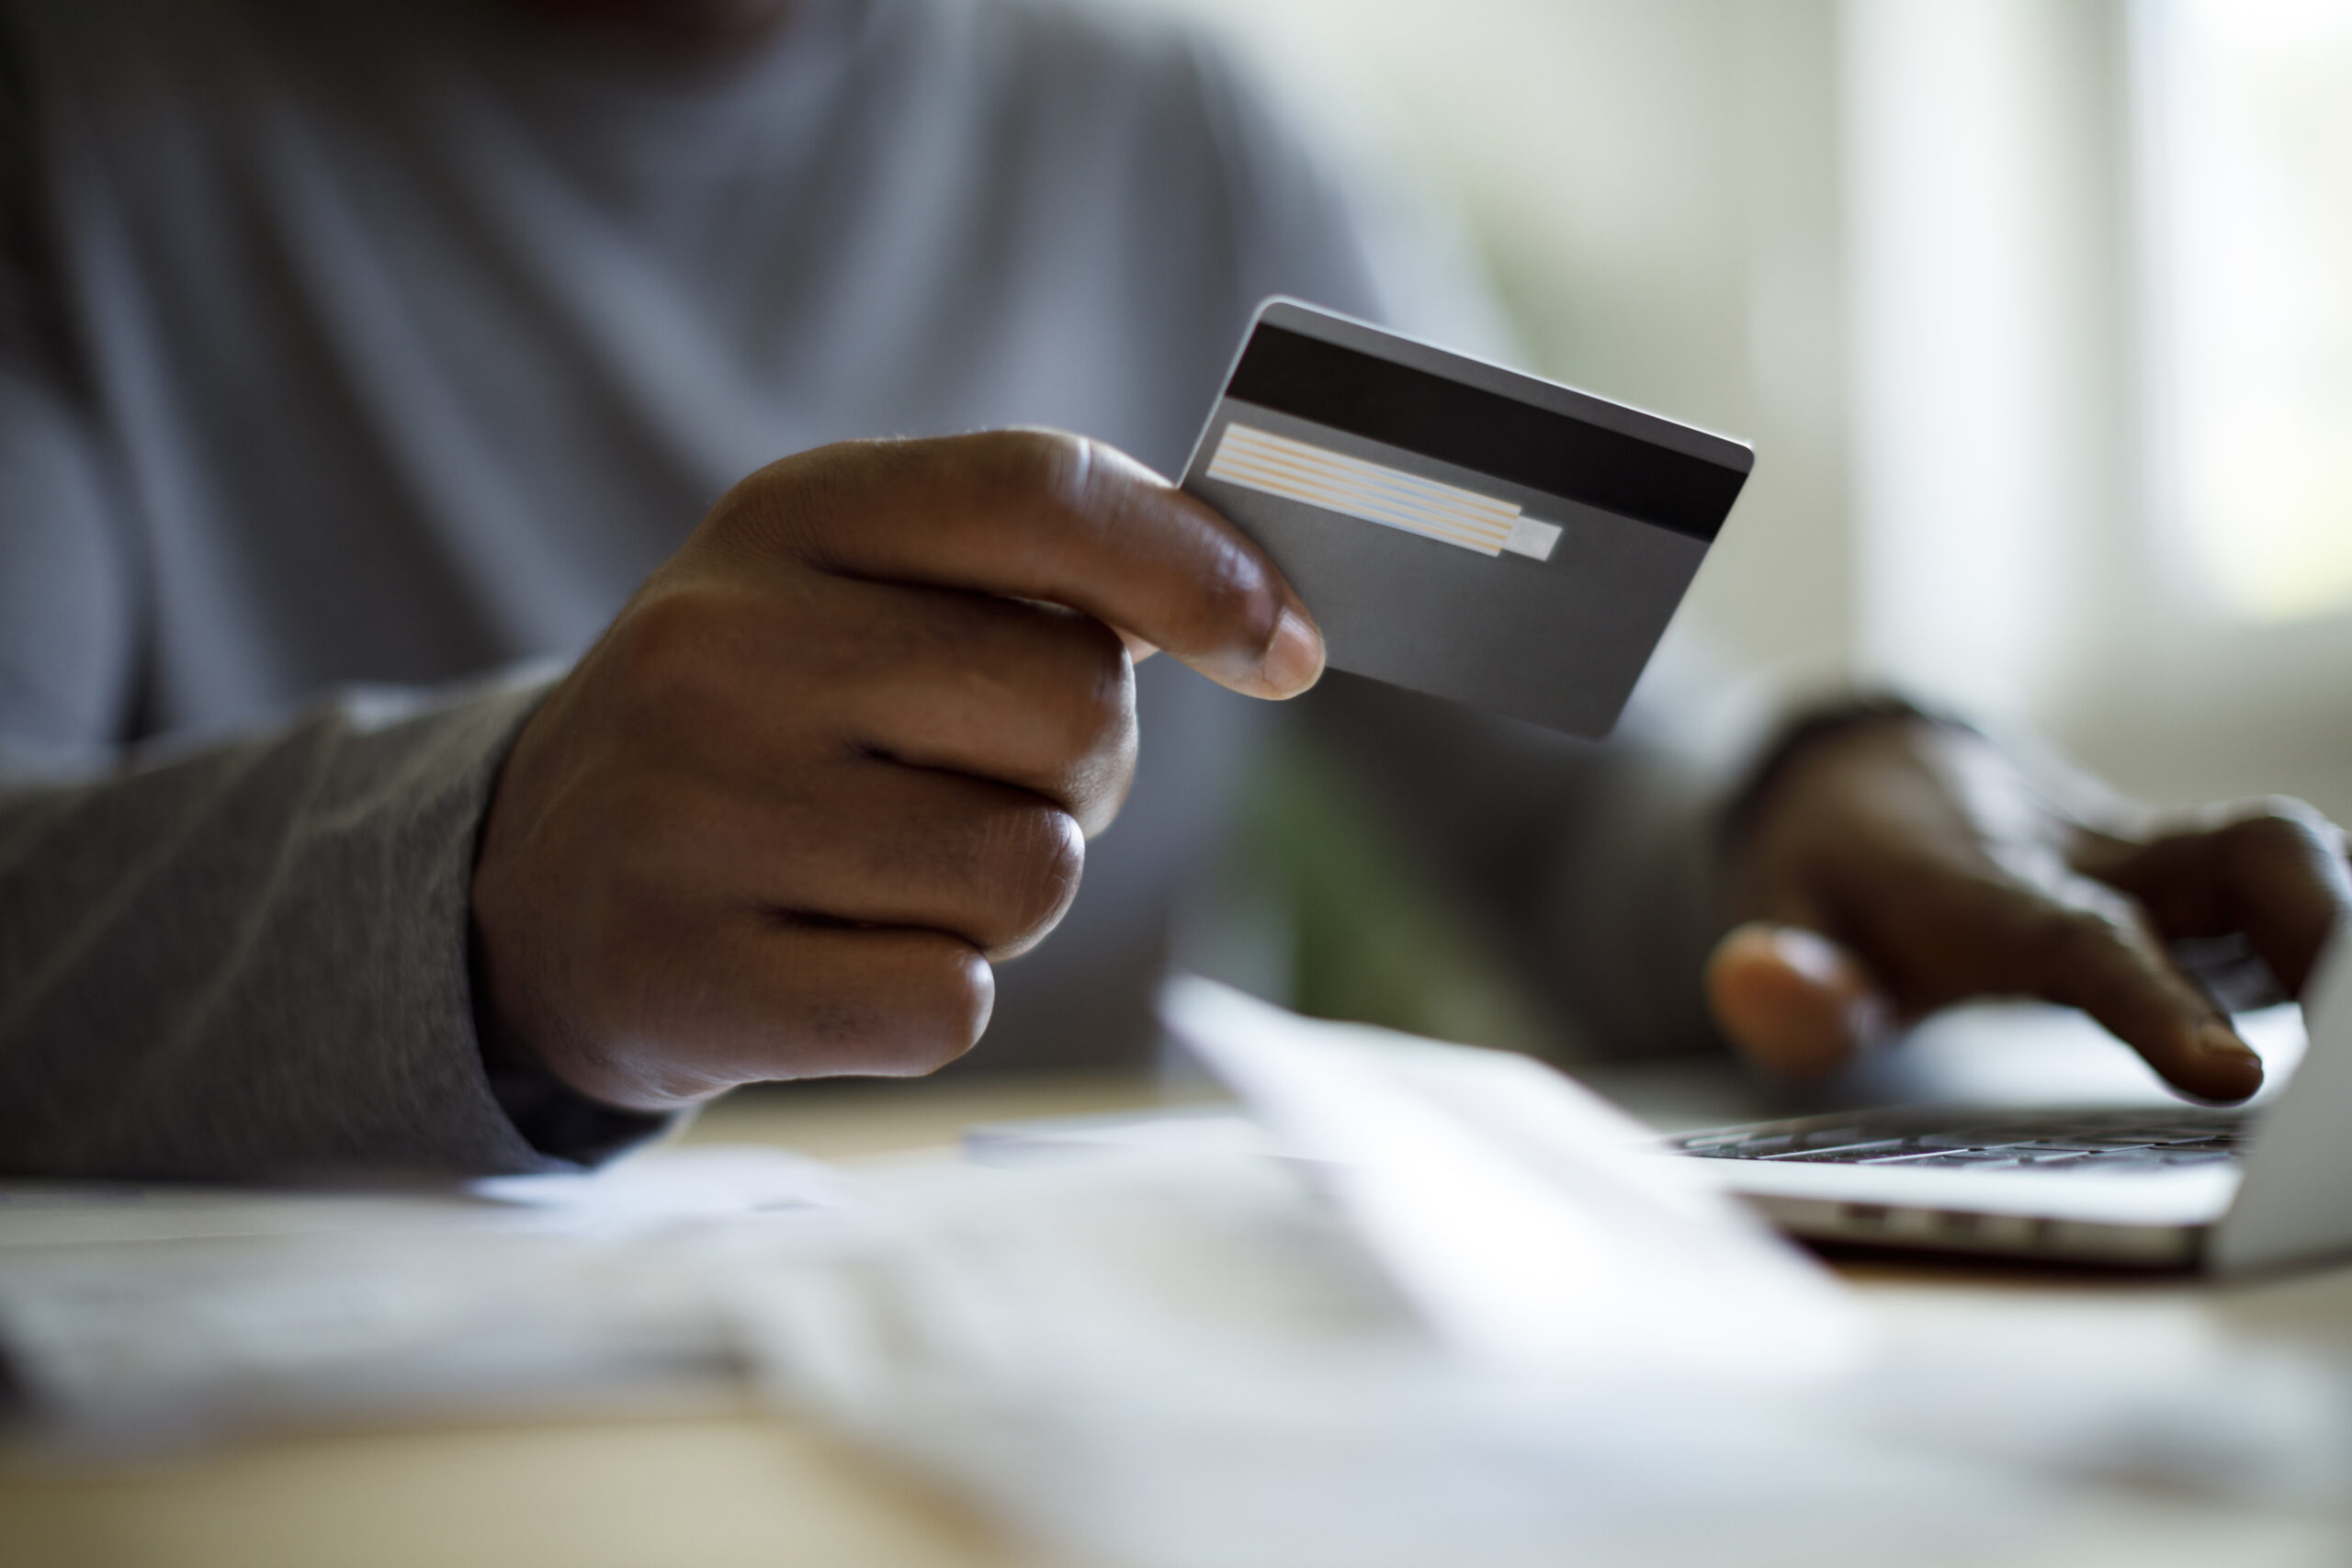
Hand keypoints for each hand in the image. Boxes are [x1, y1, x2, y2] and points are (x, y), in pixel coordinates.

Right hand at [471, 431, 1322, 1110]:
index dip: (1197, 570)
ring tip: (892, 872)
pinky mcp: (689, 978)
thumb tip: (1266, 620)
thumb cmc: (768, 726)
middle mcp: (722, 645)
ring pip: (1030, 871)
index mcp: (788, 517)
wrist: (537, 888)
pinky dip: (936, 994)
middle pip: (1076, 705)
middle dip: (1081, 771)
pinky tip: (842, 959)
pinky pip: (949, 1001)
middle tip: (983, 785)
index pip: (1041, 493)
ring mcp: (689, 814)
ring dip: (1008, 895)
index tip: (1284, 647)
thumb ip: (1041, 571)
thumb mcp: (856, 590)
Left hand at [1704, 714, 2351, 1100]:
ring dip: (2347, 928)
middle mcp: (2097, 856)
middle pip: (2239, 859)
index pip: (2080, 938)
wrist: (1880, 779)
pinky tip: (2350, 1018)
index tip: (2233, 1075)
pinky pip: (2299, 884)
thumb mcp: (1784, 921)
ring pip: (2289, 859)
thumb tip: (1762, 988)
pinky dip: (2341, 929)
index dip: (2156, 1000)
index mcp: (1987, 882)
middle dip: (2321, 926)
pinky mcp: (2205, 875)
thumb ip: (1791, 975)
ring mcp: (2163, 860)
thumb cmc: (1844, 873)